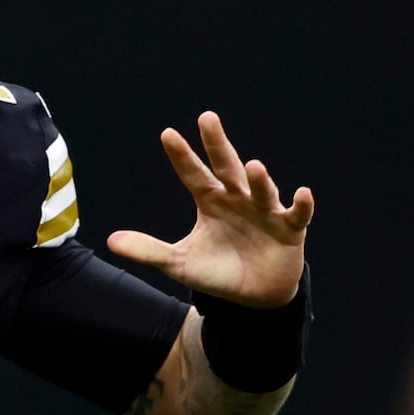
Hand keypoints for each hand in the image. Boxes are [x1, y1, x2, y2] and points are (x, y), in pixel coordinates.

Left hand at [106, 111, 312, 307]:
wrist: (253, 296)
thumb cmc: (217, 271)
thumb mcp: (178, 263)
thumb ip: (148, 250)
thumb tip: (111, 241)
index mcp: (211, 201)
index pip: (192, 174)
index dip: (181, 156)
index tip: (167, 134)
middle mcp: (237, 198)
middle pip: (226, 167)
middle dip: (217, 144)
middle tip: (207, 118)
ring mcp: (265, 211)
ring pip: (261, 189)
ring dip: (258, 178)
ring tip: (253, 165)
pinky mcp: (289, 230)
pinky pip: (297, 215)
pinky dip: (301, 205)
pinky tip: (303, 193)